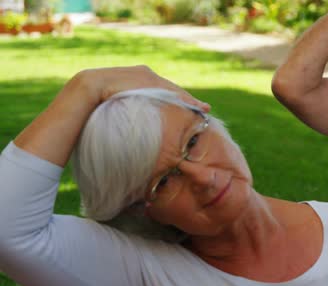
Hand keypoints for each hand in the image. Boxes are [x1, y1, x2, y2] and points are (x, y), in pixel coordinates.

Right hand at [79, 65, 210, 111]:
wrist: (86, 91)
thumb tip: (136, 134)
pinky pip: (167, 91)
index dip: (179, 102)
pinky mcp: (144, 77)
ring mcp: (145, 75)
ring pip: (172, 90)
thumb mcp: (119, 111)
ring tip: (203, 109)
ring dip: (188, 100)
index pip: (164, 92)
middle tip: (206, 109)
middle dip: (189, 100)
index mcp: (138, 80)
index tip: (195, 111)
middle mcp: (144, 74)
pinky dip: (180, 99)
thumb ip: (130, 116)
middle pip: (172, 90)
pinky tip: (191, 106)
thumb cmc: (97, 106)